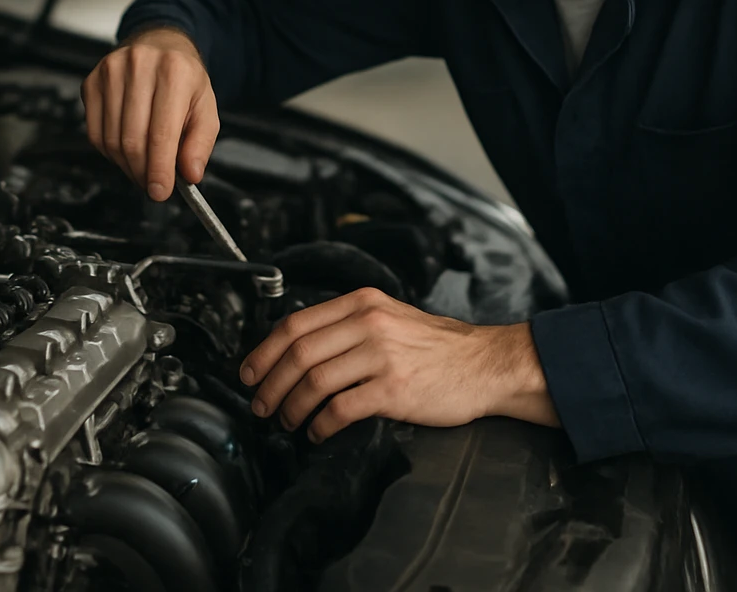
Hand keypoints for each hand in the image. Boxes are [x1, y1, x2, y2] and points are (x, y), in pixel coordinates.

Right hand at [81, 26, 218, 201]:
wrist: (160, 44)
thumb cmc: (183, 78)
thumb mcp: (206, 108)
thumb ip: (200, 143)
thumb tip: (189, 173)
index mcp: (174, 72)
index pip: (161, 134)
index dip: (159, 170)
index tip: (160, 191)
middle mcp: (139, 66)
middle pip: (132, 140)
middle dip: (142, 172)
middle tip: (152, 184)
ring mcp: (110, 72)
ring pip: (111, 140)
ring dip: (127, 165)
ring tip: (142, 166)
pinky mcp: (91, 81)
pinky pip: (95, 133)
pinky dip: (110, 152)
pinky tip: (126, 150)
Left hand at [238, 287, 560, 441]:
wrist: (486, 364)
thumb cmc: (439, 348)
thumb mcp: (390, 317)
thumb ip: (349, 325)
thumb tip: (299, 348)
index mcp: (362, 303)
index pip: (295, 324)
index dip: (263, 352)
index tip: (250, 373)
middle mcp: (369, 324)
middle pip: (298, 354)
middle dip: (270, 384)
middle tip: (261, 405)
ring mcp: (382, 356)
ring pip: (313, 382)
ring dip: (290, 407)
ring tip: (287, 421)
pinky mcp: (394, 389)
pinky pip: (340, 409)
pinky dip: (320, 425)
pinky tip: (318, 432)